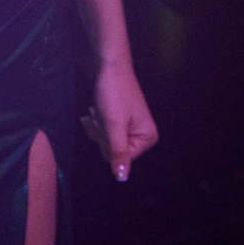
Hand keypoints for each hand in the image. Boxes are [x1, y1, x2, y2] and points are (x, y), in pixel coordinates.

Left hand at [83, 60, 157, 183]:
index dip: (107, 143)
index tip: (105, 124)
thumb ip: (118, 152)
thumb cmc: (113, 94)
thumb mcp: (114, 125)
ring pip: (106, 141)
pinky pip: (106, 132)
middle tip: (99, 115)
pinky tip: (95, 110)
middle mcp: (143, 135)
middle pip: (113, 151)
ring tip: (97, 110)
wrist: (110, 66)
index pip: (120, 158)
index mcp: (148, 138)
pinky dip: (98, 122)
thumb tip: (122, 178)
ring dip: (97, 127)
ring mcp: (132, 128)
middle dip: (101, 135)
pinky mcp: (122, 121)